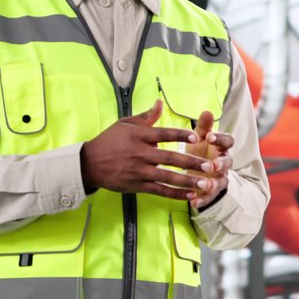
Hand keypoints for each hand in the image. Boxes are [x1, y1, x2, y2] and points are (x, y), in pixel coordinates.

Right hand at [79, 104, 216, 197]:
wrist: (89, 164)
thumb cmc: (109, 141)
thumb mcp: (125, 124)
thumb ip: (146, 116)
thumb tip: (160, 103)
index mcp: (138, 136)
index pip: (163, 134)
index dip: (180, 135)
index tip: (196, 136)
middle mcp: (140, 154)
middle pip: (169, 158)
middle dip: (191, 162)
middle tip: (209, 165)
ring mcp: (138, 171)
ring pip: (166, 177)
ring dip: (187, 181)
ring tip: (204, 183)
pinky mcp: (137, 186)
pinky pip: (159, 191)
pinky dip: (175, 194)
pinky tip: (190, 196)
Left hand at [181, 109, 234, 209]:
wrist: (198, 173)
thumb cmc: (199, 152)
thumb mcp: (200, 138)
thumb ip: (204, 126)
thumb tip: (207, 111)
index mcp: (221, 147)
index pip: (228, 141)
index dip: (221, 139)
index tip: (210, 136)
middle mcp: (223, 163)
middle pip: (228, 162)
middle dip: (221, 163)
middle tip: (212, 164)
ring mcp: (219, 178)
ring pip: (221, 181)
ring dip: (213, 183)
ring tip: (204, 184)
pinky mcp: (211, 192)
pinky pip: (209, 197)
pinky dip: (202, 200)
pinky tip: (193, 202)